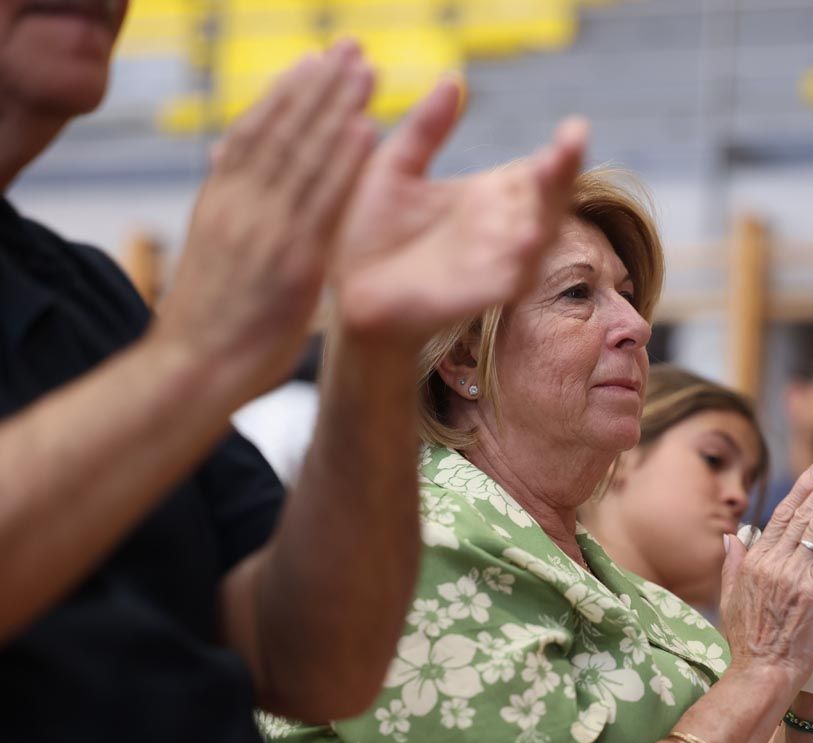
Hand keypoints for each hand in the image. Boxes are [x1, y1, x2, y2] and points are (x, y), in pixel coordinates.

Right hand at [156, 41, 375, 399]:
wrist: (191, 369)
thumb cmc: (207, 321)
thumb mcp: (211, 252)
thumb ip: (228, 211)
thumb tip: (229, 170)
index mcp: (219, 200)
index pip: (254, 132)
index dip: (286, 93)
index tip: (312, 61)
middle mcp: (239, 204)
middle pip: (283, 129)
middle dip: (319, 84)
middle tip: (351, 48)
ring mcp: (265, 229)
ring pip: (305, 154)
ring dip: (338, 107)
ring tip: (367, 71)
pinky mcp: (293, 259)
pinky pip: (322, 200)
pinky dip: (343, 161)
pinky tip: (365, 129)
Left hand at [332, 76, 587, 342]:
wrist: (345, 291)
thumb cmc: (366, 231)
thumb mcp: (394, 167)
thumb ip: (426, 128)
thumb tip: (455, 77)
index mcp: (487, 196)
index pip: (537, 171)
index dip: (560, 153)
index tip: (573, 128)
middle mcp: (499, 229)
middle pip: (548, 200)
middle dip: (562, 173)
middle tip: (572, 142)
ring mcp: (493, 264)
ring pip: (537, 238)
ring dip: (549, 212)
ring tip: (555, 182)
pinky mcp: (477, 296)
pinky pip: (510, 280)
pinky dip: (521, 261)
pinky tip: (527, 237)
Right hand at [719, 456, 812, 692]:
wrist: (761, 674)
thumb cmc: (748, 642)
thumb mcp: (730, 598)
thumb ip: (733, 564)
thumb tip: (733, 536)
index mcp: (754, 561)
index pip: (781, 516)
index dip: (802, 490)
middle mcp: (772, 562)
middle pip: (802, 513)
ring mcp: (793, 575)